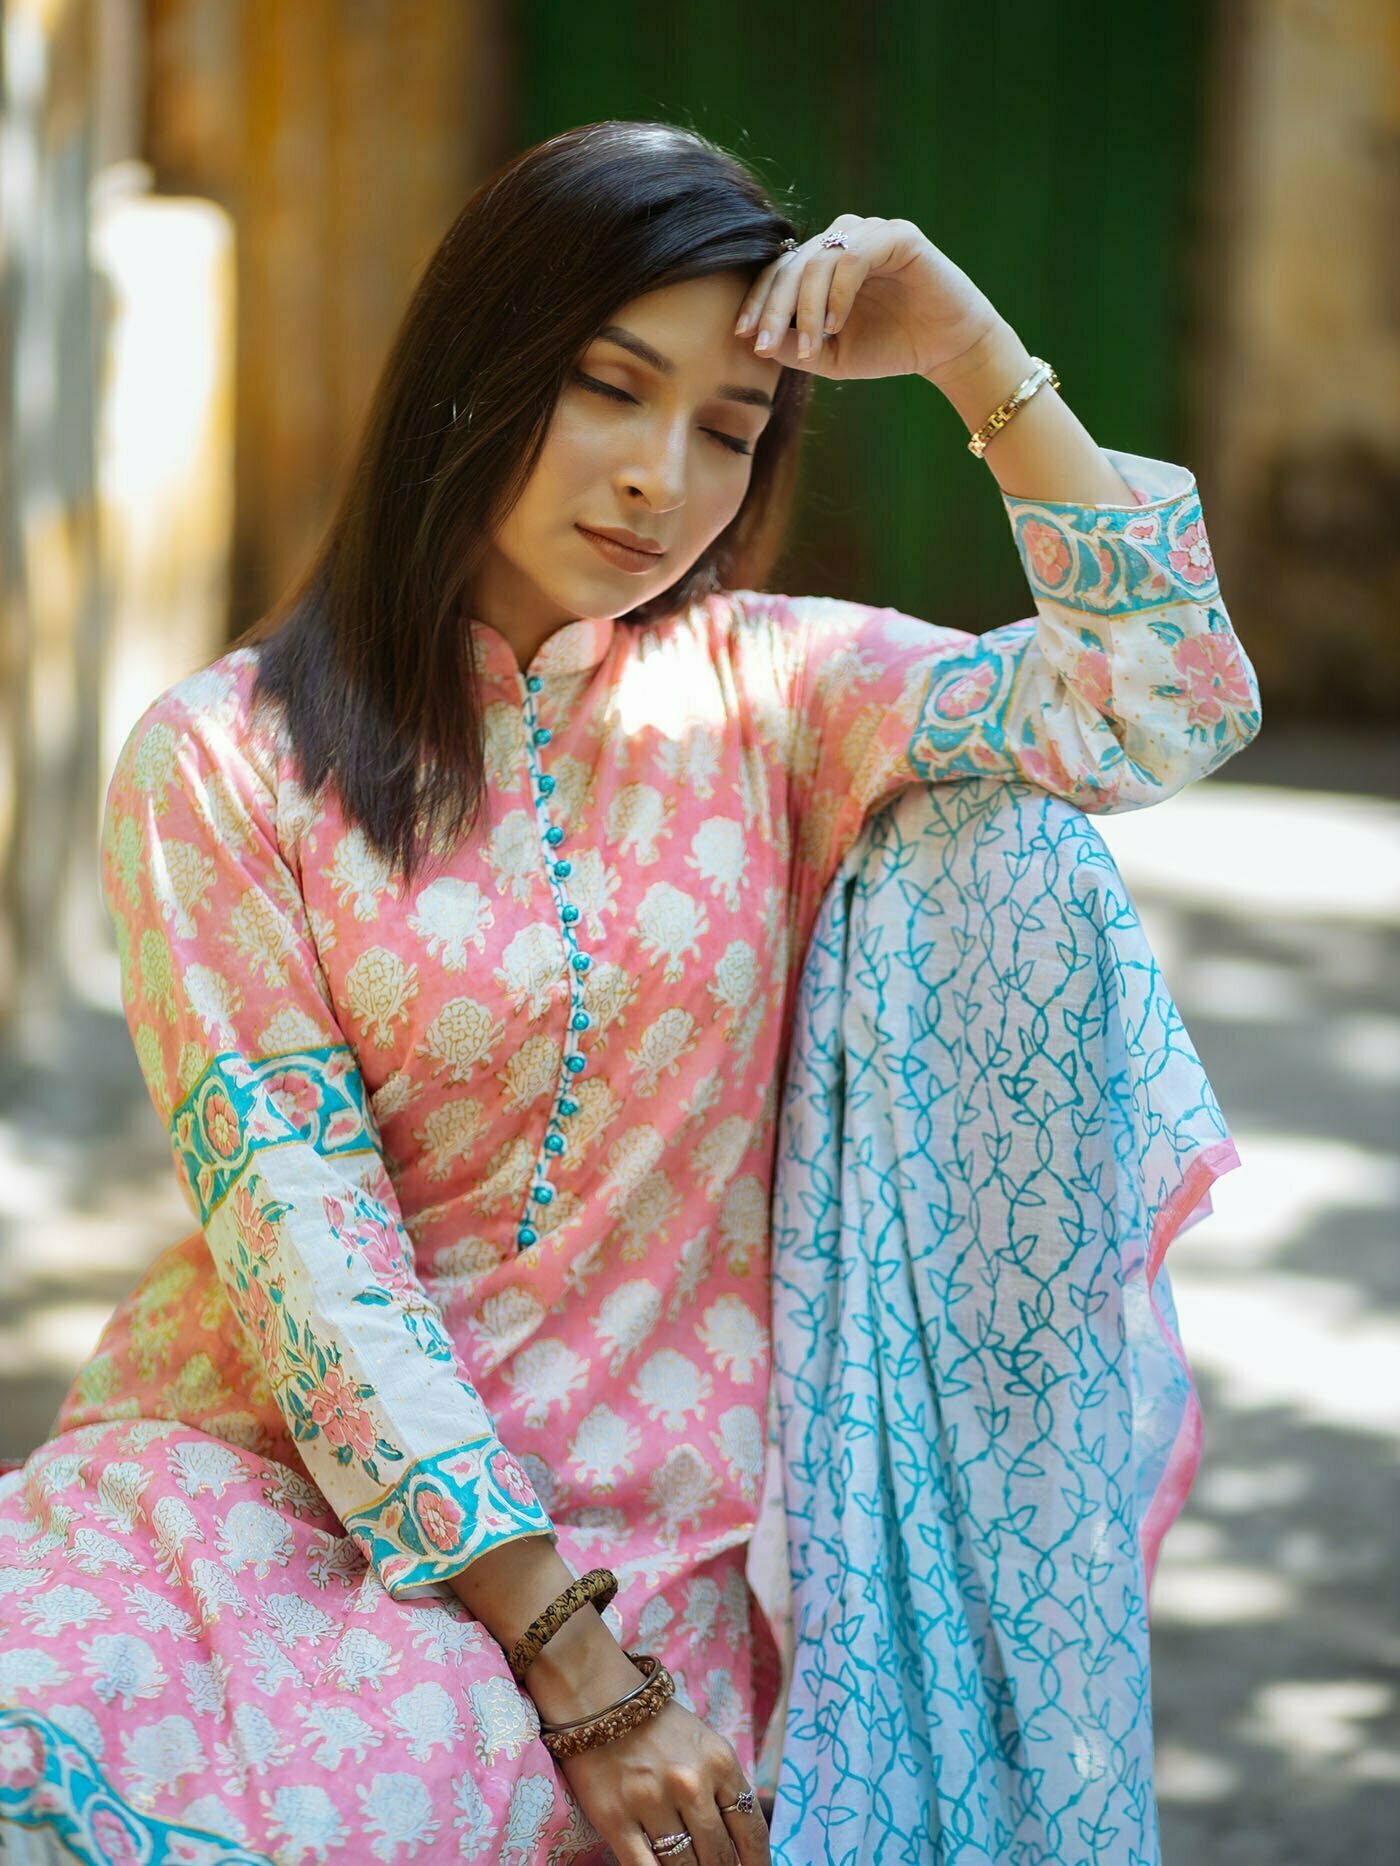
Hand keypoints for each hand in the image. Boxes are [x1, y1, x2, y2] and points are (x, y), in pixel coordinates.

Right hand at [554, 1695, 770, 1865]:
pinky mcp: (616, 1818)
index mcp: (720, 1763)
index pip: (751, 1831)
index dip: (756, 1864)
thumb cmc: (658, 1725)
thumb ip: (724, 1788)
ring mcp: (652, 1802)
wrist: (600, 1697)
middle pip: (718, 1855)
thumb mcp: (705, 1745)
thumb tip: (740, 1844)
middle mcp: (691, 1784)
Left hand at [733, 213, 1000, 383]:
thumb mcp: (831, 356)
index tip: (743, 336)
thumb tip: (755, 343)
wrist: (948, 349)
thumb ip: (795, 346)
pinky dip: (837, 293)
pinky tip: (835, 324)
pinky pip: (853, 257)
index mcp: (824, 264)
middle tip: (764, 345)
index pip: (779, 273)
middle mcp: (843, 241)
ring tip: (811, 344)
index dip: (758, 302)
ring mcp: (870, 234)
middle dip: (774, 308)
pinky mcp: (898, 236)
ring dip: (807, 306)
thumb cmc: (890, 348)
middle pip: (792, 264)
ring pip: (818, 259)